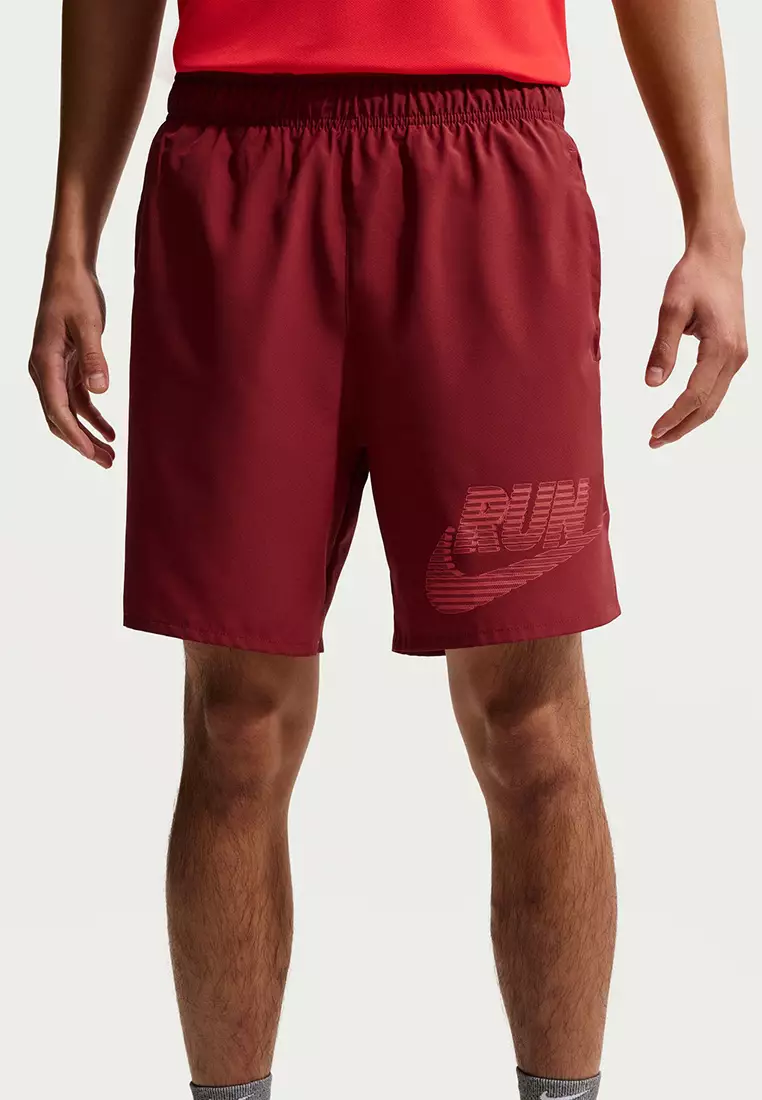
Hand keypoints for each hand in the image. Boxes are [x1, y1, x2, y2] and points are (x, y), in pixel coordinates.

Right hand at [29, 258, 115, 467]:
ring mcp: (54, 369)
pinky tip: (109, 430)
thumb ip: (94, 357)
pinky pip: (76, 399)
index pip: (56, 408)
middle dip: (81, 442)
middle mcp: (44, 370)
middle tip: (106, 462)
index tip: (90, 453)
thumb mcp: (87, 324)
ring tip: (110, 454)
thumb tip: (99, 391)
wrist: (69, 272)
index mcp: (44, 362)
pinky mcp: (67, 365)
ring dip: (87, 433)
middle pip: (59, 417)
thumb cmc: (75, 293)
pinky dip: (92, 416)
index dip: (73, 434)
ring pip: (68, 411)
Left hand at [646, 232, 747, 446]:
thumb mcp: (671, 309)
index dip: (674, 416)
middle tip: (654, 441)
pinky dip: (698, 404)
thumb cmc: (694, 277)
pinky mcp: (732, 353)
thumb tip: (652, 384)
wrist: (718, 257)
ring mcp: (736, 356)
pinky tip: (680, 412)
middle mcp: (734, 356)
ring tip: (663, 433)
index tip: (653, 431)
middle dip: (681, 427)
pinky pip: (716, 387)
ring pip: (714, 399)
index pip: (696, 394)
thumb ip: (662, 348)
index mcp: (720, 347)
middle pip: (709, 405)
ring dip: (689, 419)